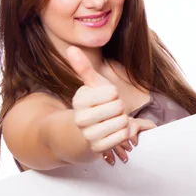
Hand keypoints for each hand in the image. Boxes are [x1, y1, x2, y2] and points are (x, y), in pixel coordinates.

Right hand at [66, 46, 155, 163]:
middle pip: (118, 107)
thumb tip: (72, 48)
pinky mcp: (99, 148)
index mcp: (80, 101)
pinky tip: (114, 131)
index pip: (112, 93)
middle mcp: (81, 119)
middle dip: (119, 108)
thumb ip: (82, 67)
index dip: (113, 94)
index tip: (105, 98)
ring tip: (112, 121)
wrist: (84, 134)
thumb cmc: (93, 106)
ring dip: (122, 121)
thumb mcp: (90, 86)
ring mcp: (89, 135)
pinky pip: (123, 135)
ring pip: (122, 121)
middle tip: (110, 111)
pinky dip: (124, 132)